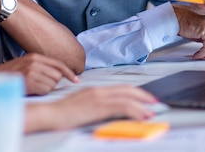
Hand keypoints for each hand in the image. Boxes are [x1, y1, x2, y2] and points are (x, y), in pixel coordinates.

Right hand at [0, 53, 78, 95]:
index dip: (69, 73)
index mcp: (35, 56)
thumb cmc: (10, 75)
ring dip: (45, 88)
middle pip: (57, 75)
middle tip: (39, 84)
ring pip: (52, 84)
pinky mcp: (29, 81)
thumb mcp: (26, 65)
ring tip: (32, 86)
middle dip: (52, 82)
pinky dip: (40, 92)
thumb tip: (58, 74)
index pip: (58, 64)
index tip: (76, 80)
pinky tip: (30, 89)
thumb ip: (41, 66)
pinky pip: (45, 90)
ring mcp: (32, 70)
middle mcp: (35, 61)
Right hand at [26, 85, 157, 131]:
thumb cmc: (61, 114)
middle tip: (155, 103)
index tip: (145, 99)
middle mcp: (99, 90)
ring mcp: (98, 98)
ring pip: (127, 98)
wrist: (49, 114)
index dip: (136, 93)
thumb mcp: (81, 106)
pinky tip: (142, 116)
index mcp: (95, 90)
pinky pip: (122, 107)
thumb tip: (107, 111)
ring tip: (153, 111)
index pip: (121, 88)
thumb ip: (94, 105)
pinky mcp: (98, 107)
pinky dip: (136, 111)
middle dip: (144, 96)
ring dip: (143, 105)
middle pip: (127, 90)